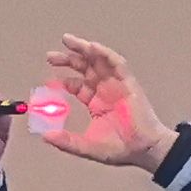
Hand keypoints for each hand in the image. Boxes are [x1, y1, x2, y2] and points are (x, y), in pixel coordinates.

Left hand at [40, 37, 176, 172]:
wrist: (144, 150)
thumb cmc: (120, 149)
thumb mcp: (87, 146)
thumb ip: (67, 142)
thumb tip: (45, 136)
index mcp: (96, 103)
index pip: (77, 85)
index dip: (62, 81)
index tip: (48, 80)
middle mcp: (105, 90)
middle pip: (85, 68)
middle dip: (68, 59)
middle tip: (50, 56)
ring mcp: (117, 85)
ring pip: (99, 61)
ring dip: (84, 49)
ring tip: (68, 41)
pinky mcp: (129, 83)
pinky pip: (117, 64)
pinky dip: (105, 54)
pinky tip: (92, 48)